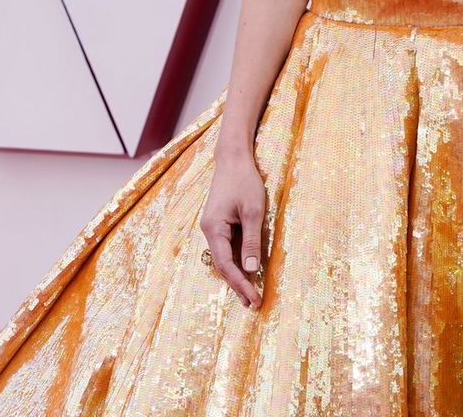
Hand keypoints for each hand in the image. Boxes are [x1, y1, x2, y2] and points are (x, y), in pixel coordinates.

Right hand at [198, 149, 266, 309]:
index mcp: (213, 228)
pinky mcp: (218, 223)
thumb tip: (251, 270)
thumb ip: (251, 241)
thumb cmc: (244, 181)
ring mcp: (212, 227)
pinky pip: (226, 248)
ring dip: (237, 276)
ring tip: (250, 294)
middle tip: (253, 304)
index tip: (254, 298)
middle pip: (222, 265)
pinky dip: (236, 262)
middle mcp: (209, 230)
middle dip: (238, 285)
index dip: (240, 284)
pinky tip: (245, 272)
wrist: (233, 158)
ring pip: (223, 258)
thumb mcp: (253, 211)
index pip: (226, 265)